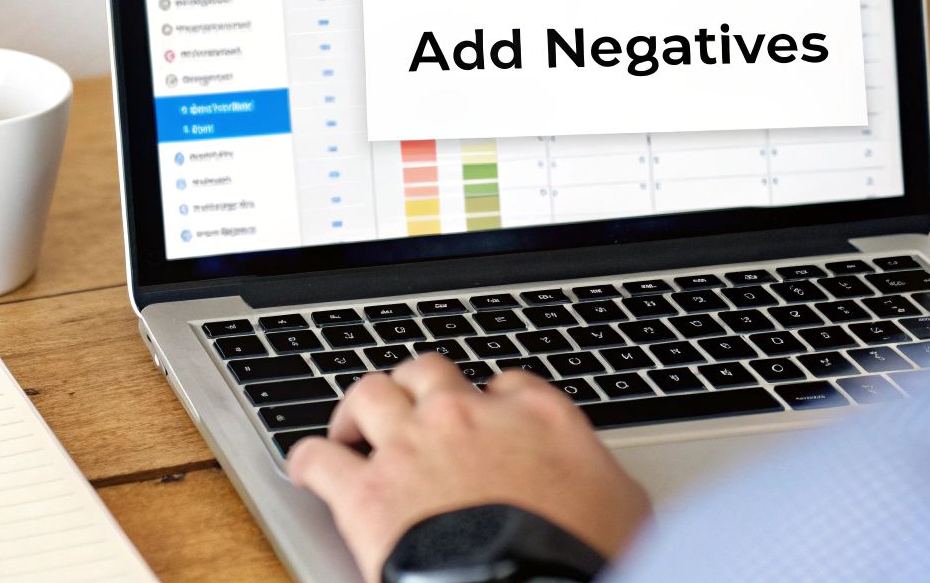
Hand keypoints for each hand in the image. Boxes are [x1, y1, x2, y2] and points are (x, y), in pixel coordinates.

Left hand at [287, 355, 651, 581]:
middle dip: (415, 388)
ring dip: (357, 410)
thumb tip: (600, 484)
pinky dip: (308, 461)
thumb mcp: (620, 508)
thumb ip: (597, 477)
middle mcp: (467, 415)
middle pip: (428, 371)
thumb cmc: (580, 558)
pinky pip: (316, 457)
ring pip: (367, 394)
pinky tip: (310, 471)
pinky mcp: (365, 491)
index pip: (506, 384)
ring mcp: (411, 446)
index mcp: (534, 417)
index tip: (484, 416)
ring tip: (354, 430)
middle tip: (410, 411)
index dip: (489, 400)